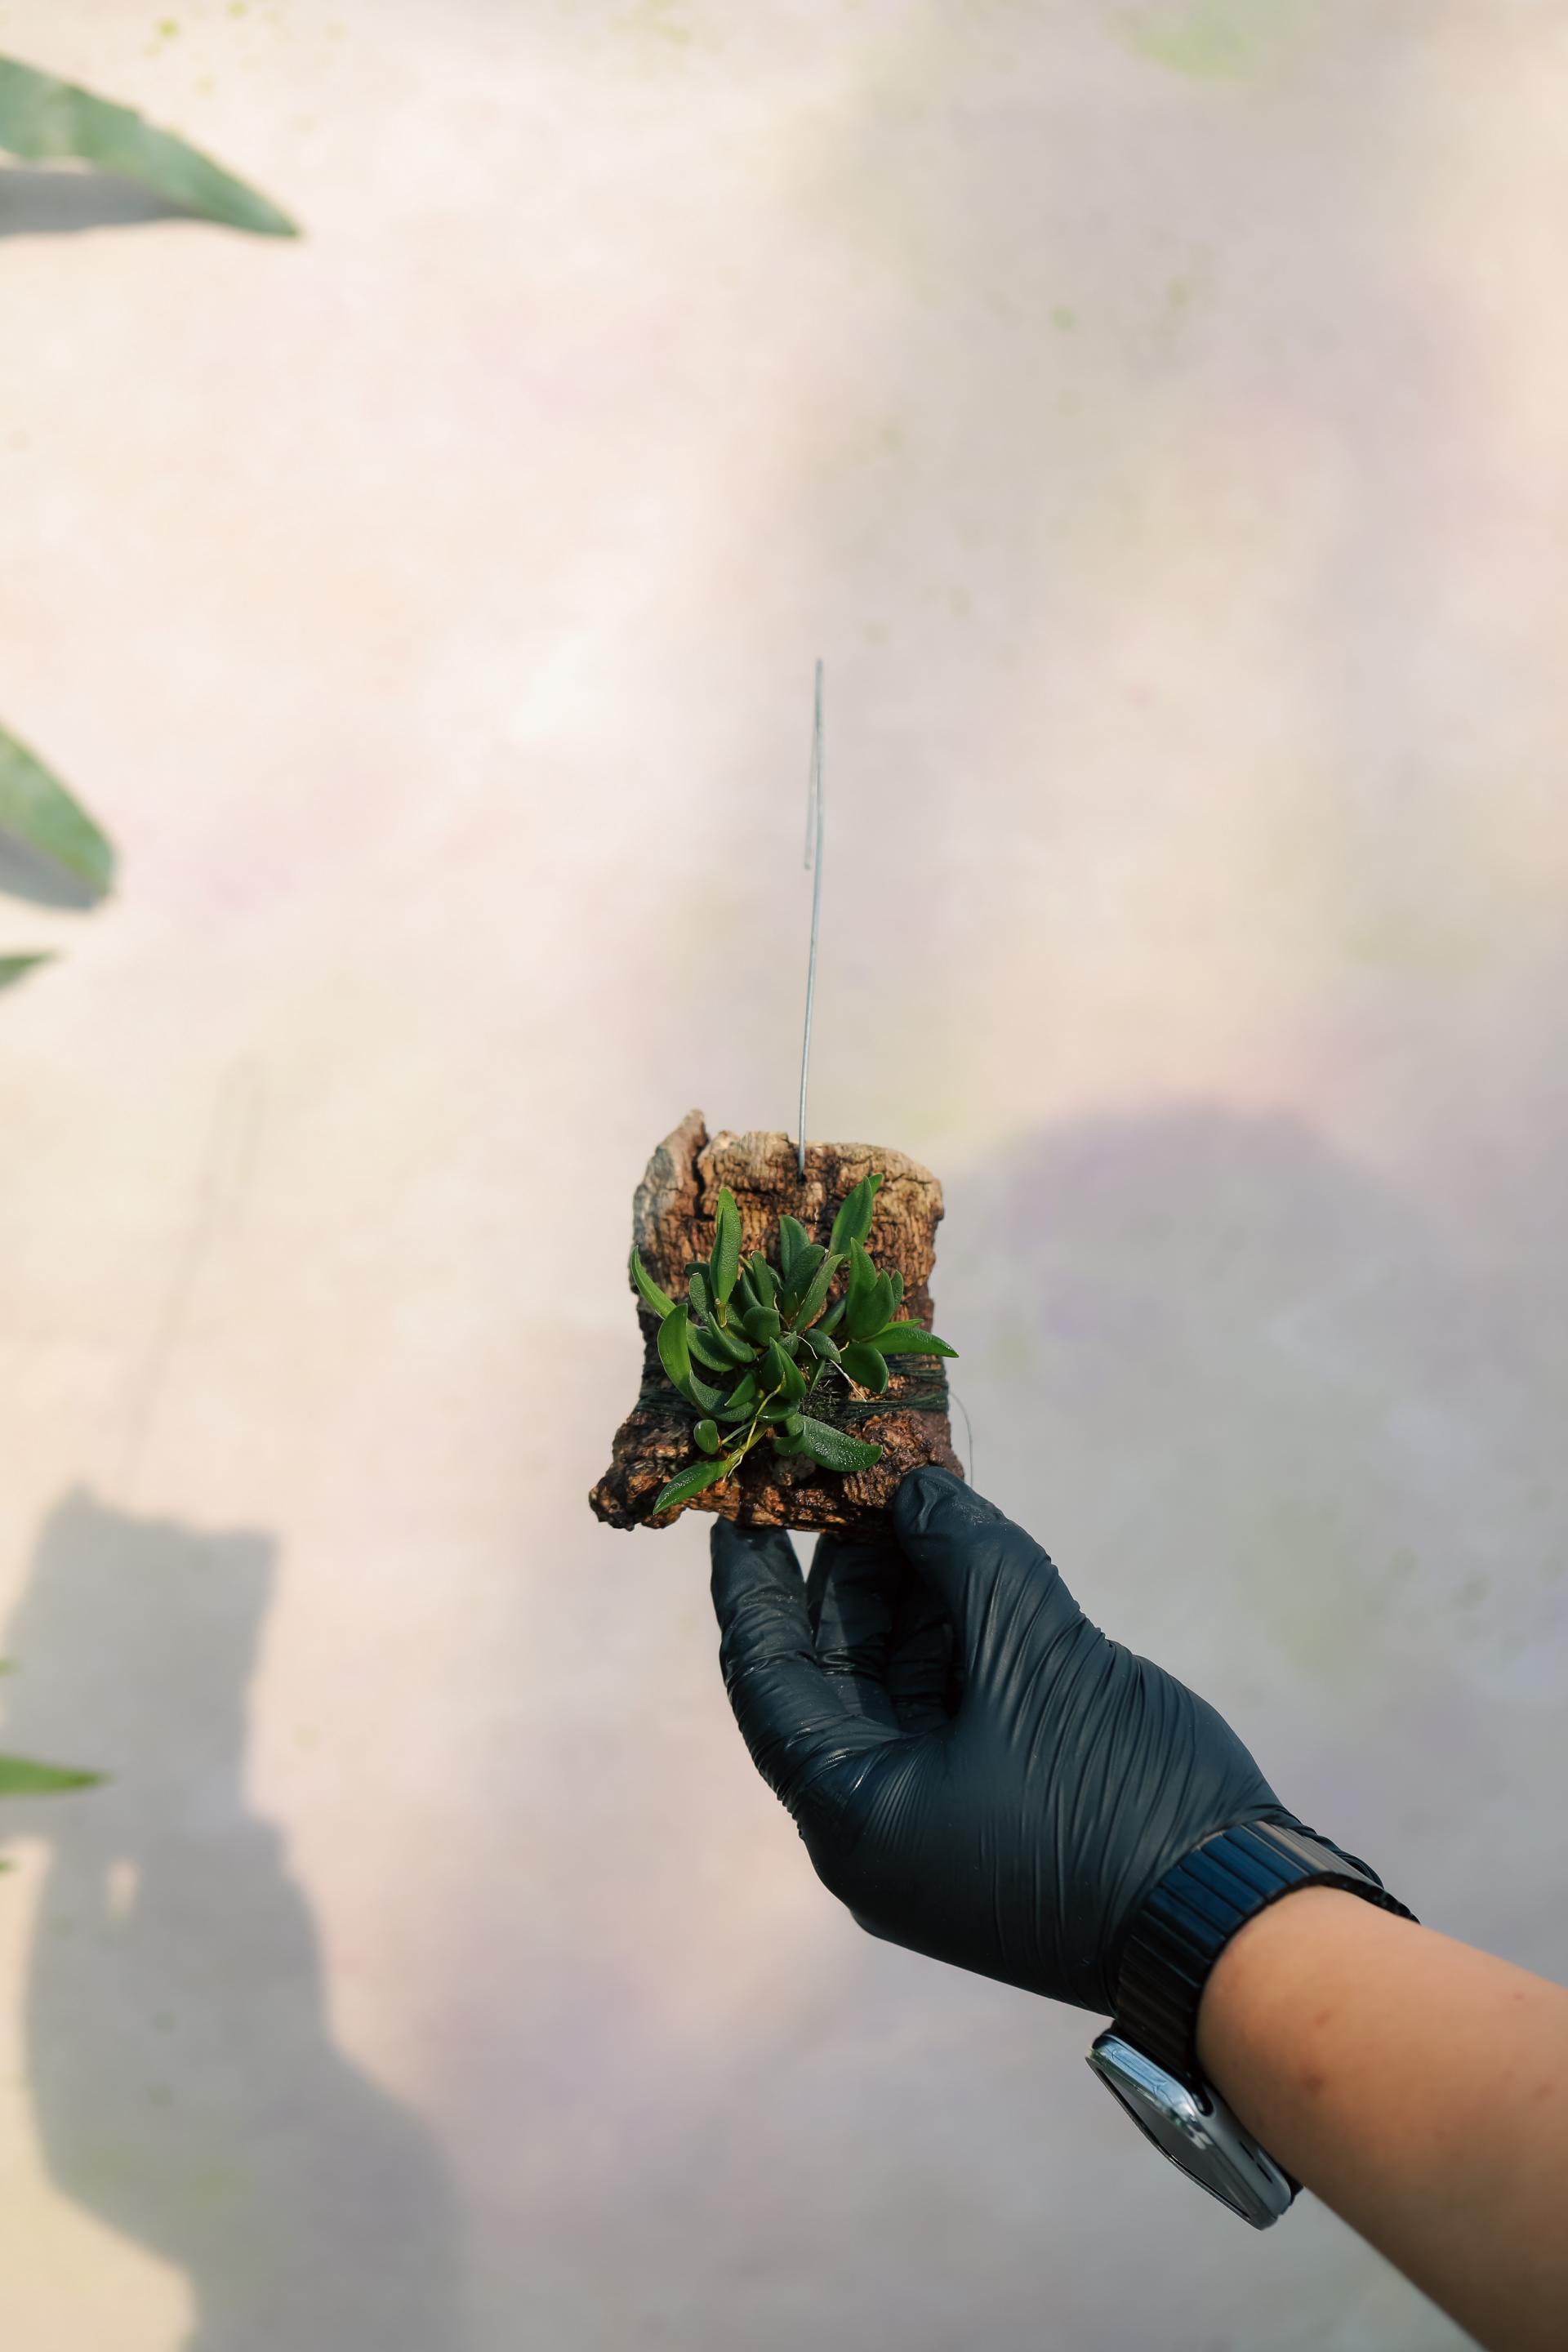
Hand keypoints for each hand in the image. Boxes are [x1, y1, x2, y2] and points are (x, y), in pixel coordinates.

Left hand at [710, 1465, 1308, 2014]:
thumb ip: (967, 1558)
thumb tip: (916, 1489)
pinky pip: (948, 1710)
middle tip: (847, 1472)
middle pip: (828, 1677)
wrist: (1238, 1931)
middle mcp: (876, 1829)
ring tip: (912, 1494)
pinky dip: (954, 1637)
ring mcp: (937, 1828)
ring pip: (893, 1687)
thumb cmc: (1119, 1801)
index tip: (738, 1501)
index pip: (766, 1677)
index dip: (751, 1580)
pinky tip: (965, 1560)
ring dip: (904, 1595)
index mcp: (851, 1814)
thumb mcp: (1037, 1655)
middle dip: (842, 1572)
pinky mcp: (996, 1816)